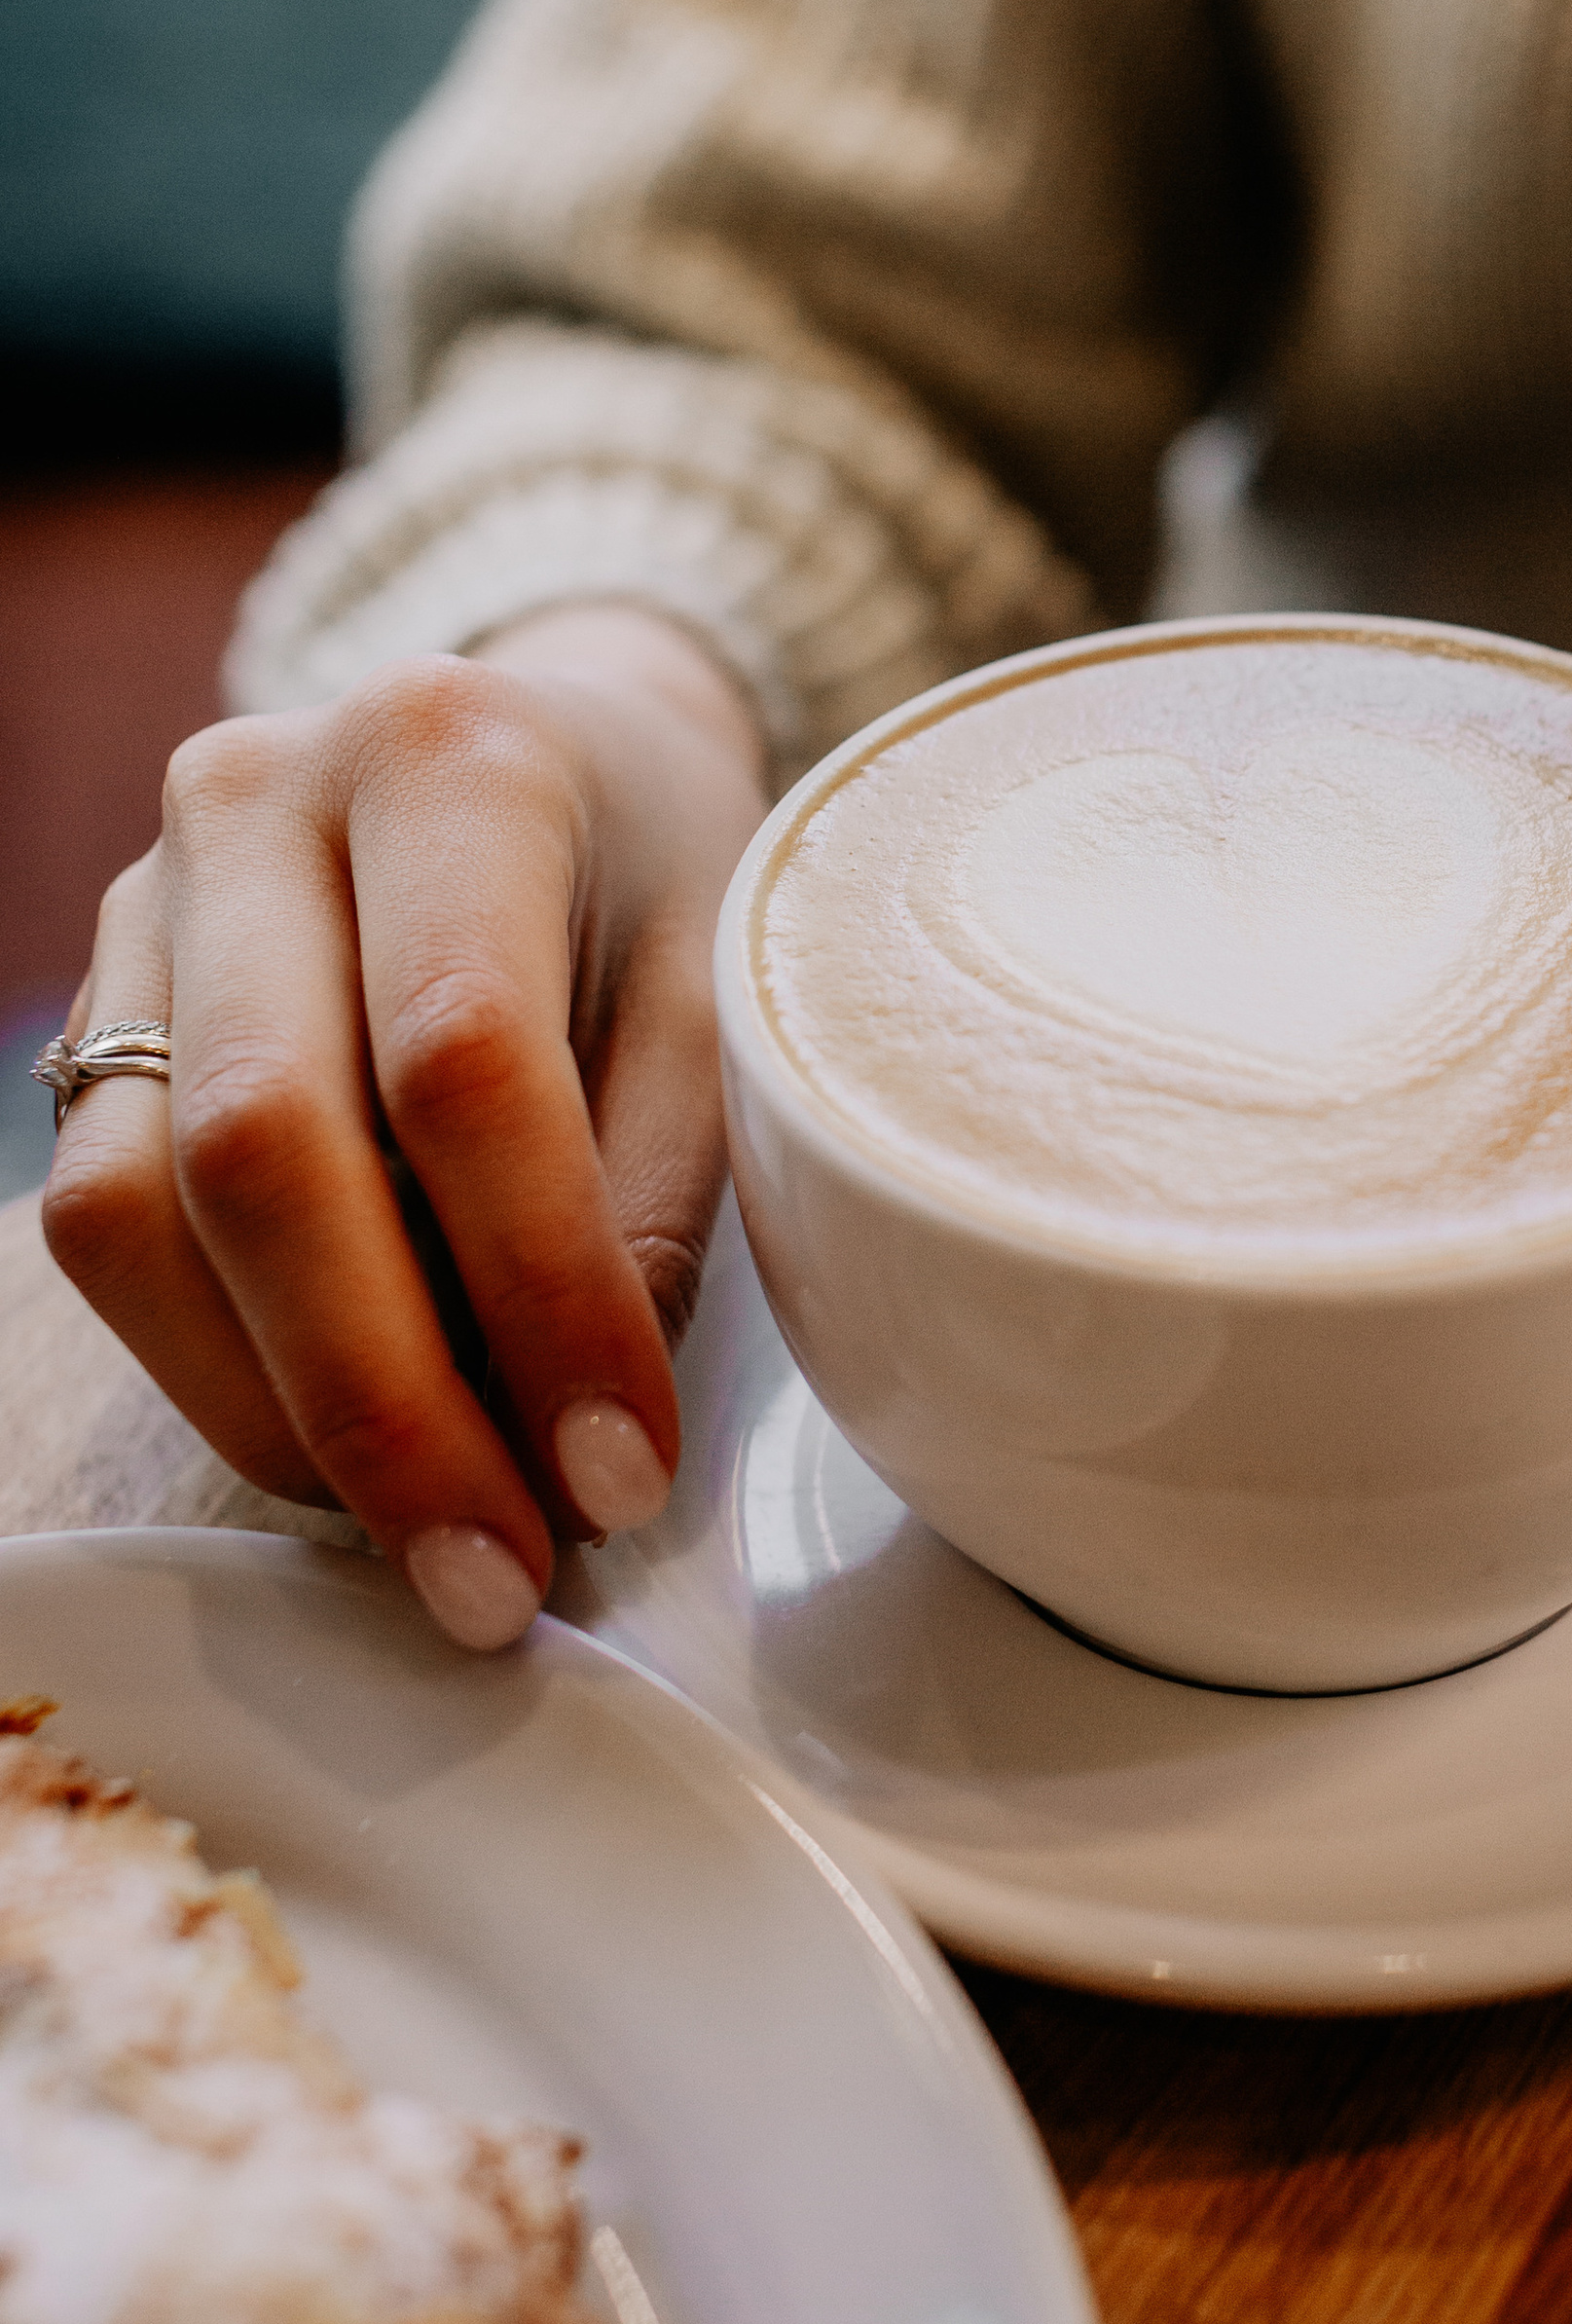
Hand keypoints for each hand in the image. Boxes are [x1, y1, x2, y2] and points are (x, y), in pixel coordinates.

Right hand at [42, 608, 770, 1647]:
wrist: (550, 749)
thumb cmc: (661, 872)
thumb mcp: (727, 985)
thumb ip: (661, 1189)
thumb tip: (580, 1444)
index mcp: (452, 757)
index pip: (464, 1059)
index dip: (539, 1295)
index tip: (622, 1474)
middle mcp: (258, 801)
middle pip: (264, 1145)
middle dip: (387, 1404)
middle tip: (500, 1575)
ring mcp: (145, 901)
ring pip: (137, 1206)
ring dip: (282, 1413)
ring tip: (435, 1530)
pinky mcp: (93, 1005)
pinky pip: (100, 1222)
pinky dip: (221, 1367)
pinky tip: (350, 1439)